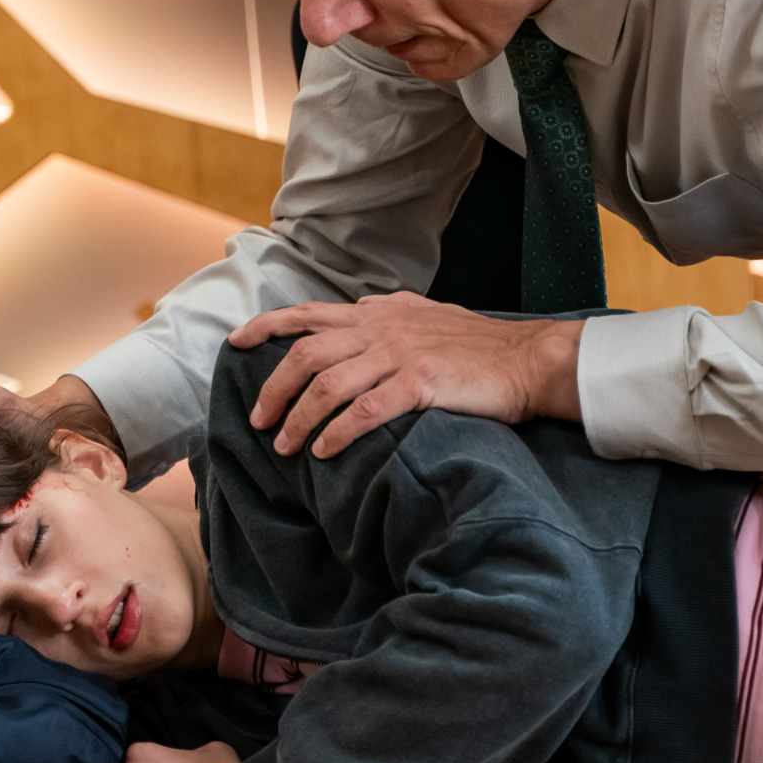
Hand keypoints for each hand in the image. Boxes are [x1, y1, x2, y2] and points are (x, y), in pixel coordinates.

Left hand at [229, 292, 583, 458]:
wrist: (526, 359)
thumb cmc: (477, 344)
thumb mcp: (425, 316)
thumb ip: (387, 315)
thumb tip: (357, 311)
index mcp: (378, 312)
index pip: (309, 313)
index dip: (267, 326)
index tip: (236, 342)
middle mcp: (382, 328)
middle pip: (306, 353)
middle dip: (273, 388)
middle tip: (258, 420)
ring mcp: (400, 355)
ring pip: (328, 385)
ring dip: (298, 418)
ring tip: (284, 447)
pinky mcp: (421, 384)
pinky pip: (366, 411)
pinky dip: (338, 433)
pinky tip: (325, 451)